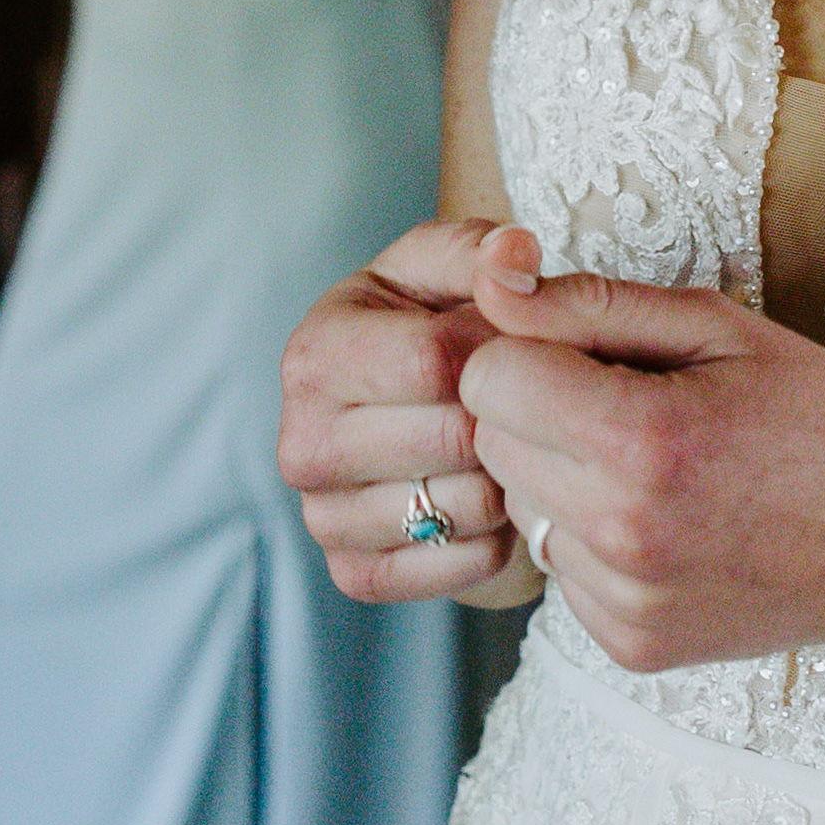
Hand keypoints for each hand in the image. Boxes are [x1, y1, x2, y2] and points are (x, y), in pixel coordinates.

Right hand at [277, 218, 531, 600]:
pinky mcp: (356, 575)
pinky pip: (462, 565)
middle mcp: (301, 444)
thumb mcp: (443, 268)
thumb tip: (515, 256)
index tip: (521, 344)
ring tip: (504, 445)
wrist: (399, 411)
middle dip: (508, 414)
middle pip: (454, 438)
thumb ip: (481, 249)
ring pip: (465, 506)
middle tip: (522, 401)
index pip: (436, 361)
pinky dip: (496, 536)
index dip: (503, 351)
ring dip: (508, 477)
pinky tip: (490, 496)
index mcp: (314, 355)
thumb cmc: (427, 324)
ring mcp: (323, 519)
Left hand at [459, 262, 824, 676]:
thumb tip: (489, 282)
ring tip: (654, 468)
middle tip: (627, 406)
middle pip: (491, 444)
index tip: (590, 354)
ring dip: (561, 479)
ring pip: (522, 509)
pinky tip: (669, 525)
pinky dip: (595, 541)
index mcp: (640, 439)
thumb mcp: (717, 329)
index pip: (488, 379)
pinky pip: (560, 572)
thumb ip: (589, 302)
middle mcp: (622, 531)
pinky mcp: (629, 645)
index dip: (530, 351)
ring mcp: (625, 600)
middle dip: (538, 411)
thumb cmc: (816, 417)